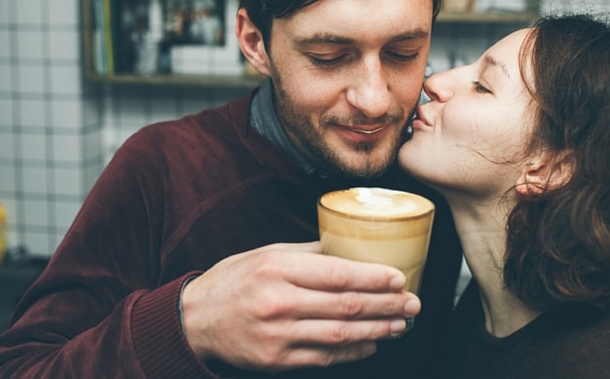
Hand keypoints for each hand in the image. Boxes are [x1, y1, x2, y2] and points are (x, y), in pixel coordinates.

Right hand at [180, 241, 419, 371]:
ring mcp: (277, 336)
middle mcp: (278, 302)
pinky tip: (372, 343)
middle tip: (413, 303)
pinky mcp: (276, 360)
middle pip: (345, 306)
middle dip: (386, 305)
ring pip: (340, 335)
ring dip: (378, 330)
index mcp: (277, 269)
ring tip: (401, 324)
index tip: (399, 277)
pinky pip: (324, 357)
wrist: (196, 320)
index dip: (373, 278)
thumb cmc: (234, 280)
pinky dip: (353, 351)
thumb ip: (308, 253)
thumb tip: (349, 249)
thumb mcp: (267, 255)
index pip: (337, 274)